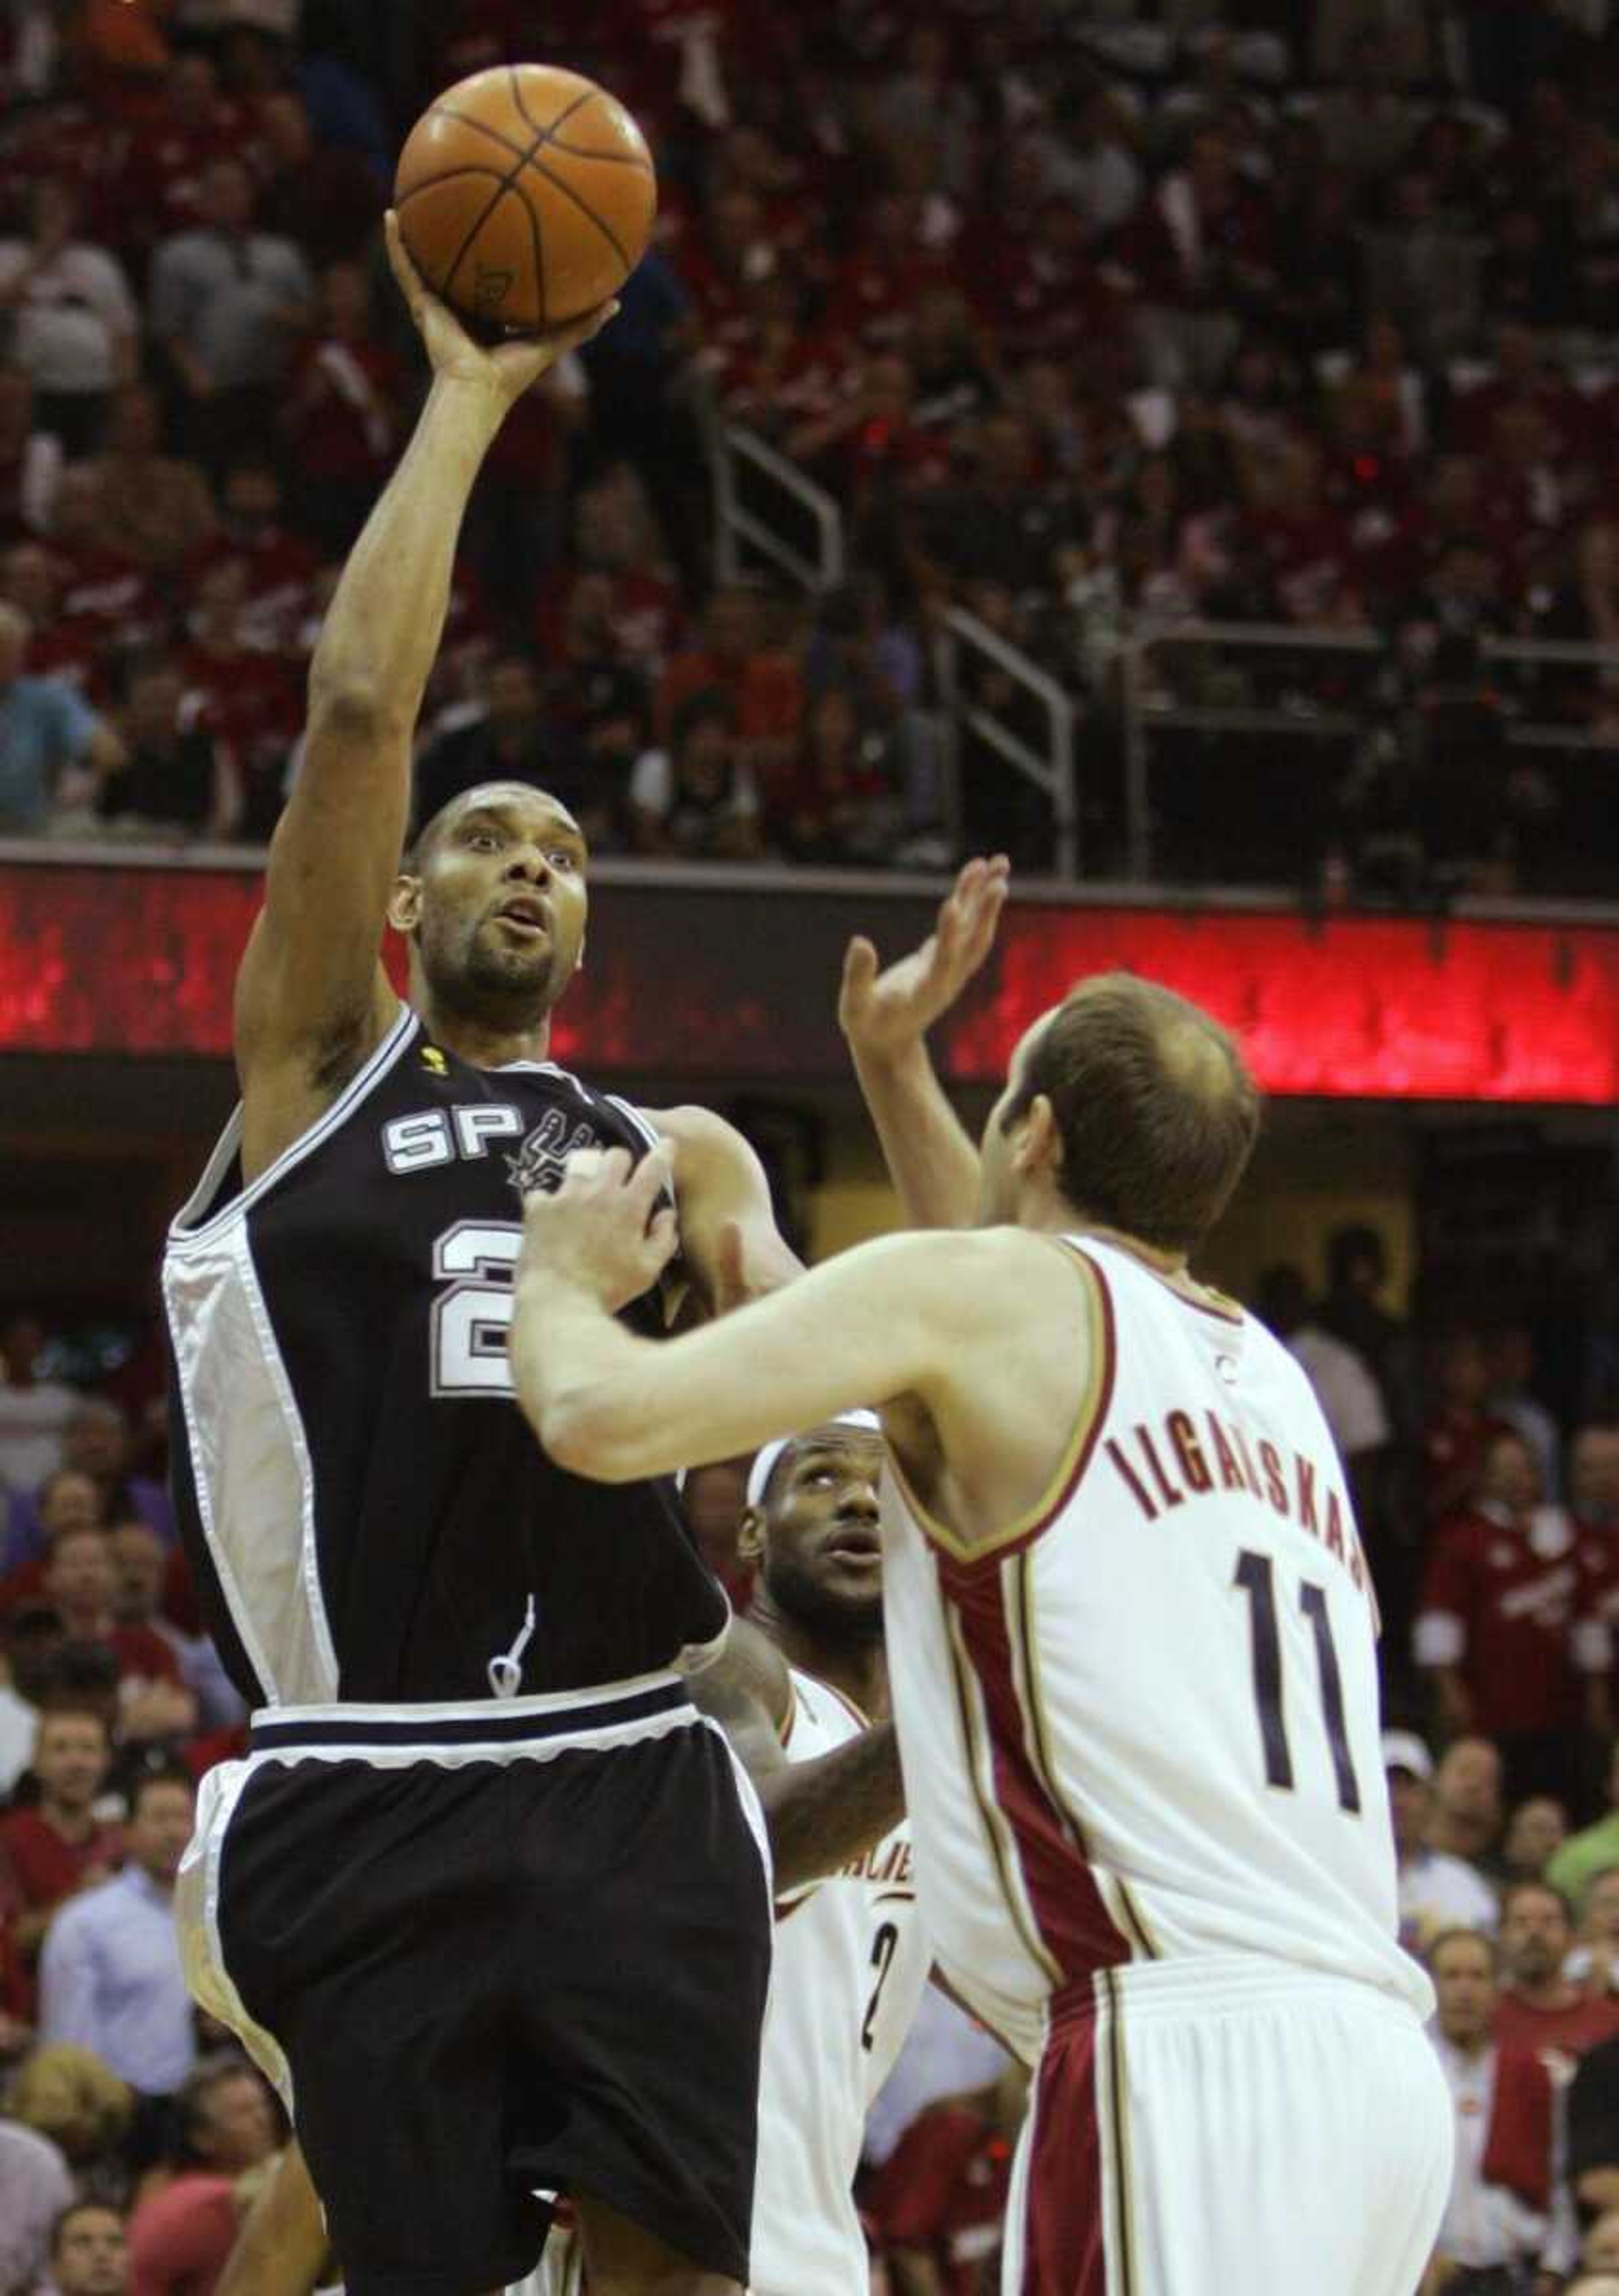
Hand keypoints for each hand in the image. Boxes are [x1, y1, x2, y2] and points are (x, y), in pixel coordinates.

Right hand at [384, 211, 617, 407]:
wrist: (478, 390)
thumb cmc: (513, 374)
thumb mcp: (553, 341)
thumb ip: (582, 323)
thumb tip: (616, 303)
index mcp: (488, 312)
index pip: (492, 276)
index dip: (496, 251)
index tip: (504, 221)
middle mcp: (460, 305)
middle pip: (457, 261)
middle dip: (456, 232)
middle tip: (461, 195)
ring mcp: (437, 304)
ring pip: (425, 259)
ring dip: (418, 229)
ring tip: (412, 194)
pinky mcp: (420, 305)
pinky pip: (405, 268)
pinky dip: (396, 243)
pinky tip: (391, 214)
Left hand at [520, 1144, 678, 1312]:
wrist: (558, 1301)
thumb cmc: (608, 1289)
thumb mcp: (647, 1271)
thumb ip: (663, 1239)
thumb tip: (667, 1215)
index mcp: (630, 1206)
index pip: (654, 1167)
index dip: (663, 1153)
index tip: (666, 1146)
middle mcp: (599, 1192)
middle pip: (615, 1154)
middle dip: (622, 1163)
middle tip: (620, 1179)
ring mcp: (566, 1196)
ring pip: (580, 1164)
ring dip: (587, 1177)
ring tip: (584, 1194)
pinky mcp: (539, 1207)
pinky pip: (545, 1192)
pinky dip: (550, 1203)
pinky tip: (552, 1218)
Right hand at [839, 854, 1008, 1061]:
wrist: (889, 1043)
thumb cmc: (868, 1026)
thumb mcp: (855, 1008)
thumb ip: (858, 978)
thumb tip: (859, 942)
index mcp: (926, 992)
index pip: (944, 961)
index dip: (949, 934)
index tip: (952, 904)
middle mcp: (947, 978)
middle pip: (972, 942)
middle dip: (984, 910)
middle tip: (997, 879)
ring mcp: (951, 968)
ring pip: (975, 931)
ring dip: (987, 898)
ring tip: (998, 863)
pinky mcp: (946, 957)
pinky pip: (965, 925)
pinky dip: (973, 900)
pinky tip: (979, 873)